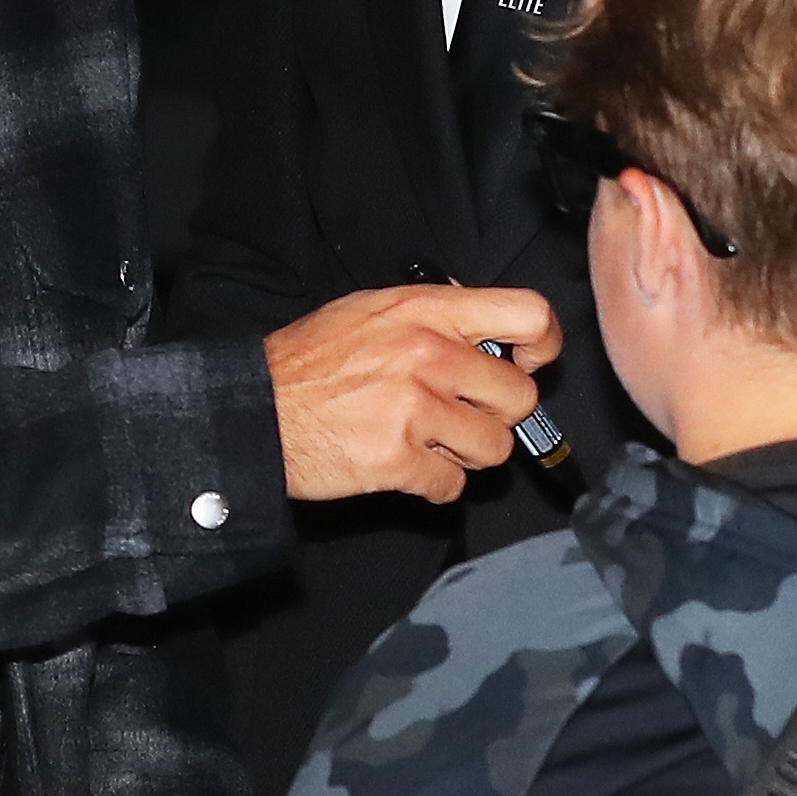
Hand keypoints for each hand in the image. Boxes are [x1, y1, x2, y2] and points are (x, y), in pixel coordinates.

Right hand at [264, 286, 562, 502]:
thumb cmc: (310, 362)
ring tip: (431, 442)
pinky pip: (454, 486)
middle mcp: (428, 354)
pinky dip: (435, 485)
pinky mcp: (397, 460)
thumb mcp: (371, 309)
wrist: (253, 410)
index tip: (526, 364)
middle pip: (519, 396)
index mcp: (426, 310)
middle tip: (461, 415)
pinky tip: (406, 468)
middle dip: (496, 414)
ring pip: (495, 448)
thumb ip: (433, 313)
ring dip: (468, 453)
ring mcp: (414, 409)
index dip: (542, 345)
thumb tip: (487, 327)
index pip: (528, 315)